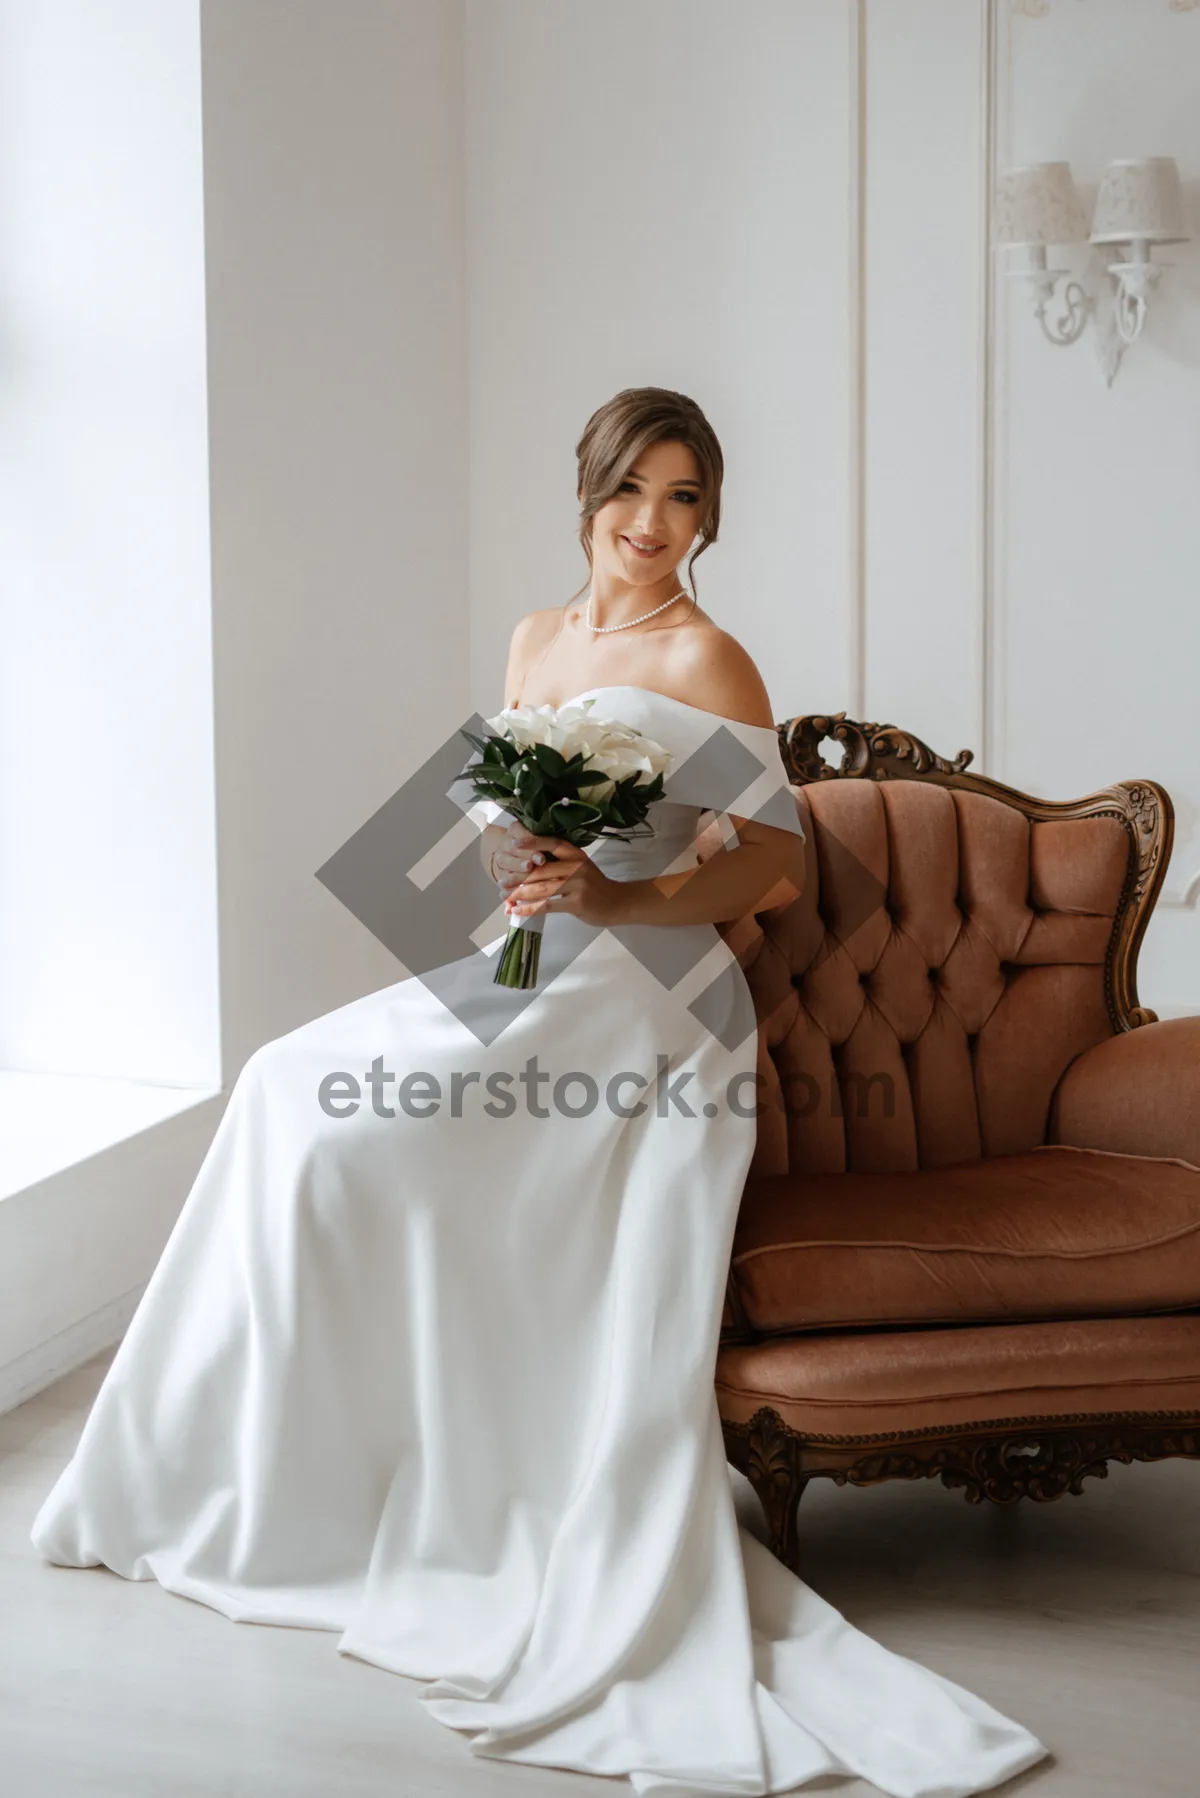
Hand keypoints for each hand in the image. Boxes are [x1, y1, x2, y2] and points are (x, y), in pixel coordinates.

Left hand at [500, 834, 625, 928]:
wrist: (618, 903)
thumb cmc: (595, 885)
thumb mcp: (582, 867)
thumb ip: (561, 864)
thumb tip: (529, 866)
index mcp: (576, 854)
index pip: (552, 843)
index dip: (532, 842)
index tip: (514, 844)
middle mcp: (577, 866)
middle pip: (541, 869)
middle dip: (518, 877)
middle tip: (501, 883)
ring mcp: (578, 884)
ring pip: (542, 888)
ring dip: (520, 894)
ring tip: (505, 898)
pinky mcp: (577, 903)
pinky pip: (548, 905)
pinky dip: (530, 908)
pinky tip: (517, 911)